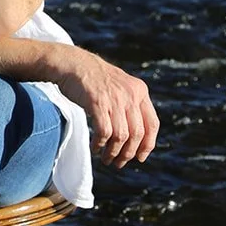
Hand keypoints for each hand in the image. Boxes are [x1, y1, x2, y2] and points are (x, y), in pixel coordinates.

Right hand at [52, 46, 158, 167]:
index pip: (152, 124)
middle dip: (128, 153)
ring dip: (113, 152)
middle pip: (137, 134)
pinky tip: (95, 148)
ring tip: (106, 158)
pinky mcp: (98, 103)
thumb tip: (137, 137)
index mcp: (140, 91)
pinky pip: (104, 132)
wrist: (72, 63)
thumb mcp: (121, 86)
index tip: (140, 158)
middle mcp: (130, 94)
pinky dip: (100, 144)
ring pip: (121, 136)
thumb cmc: (94, 79)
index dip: (148, 145)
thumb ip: (131, 105)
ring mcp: (114, 98)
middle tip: (118, 163)